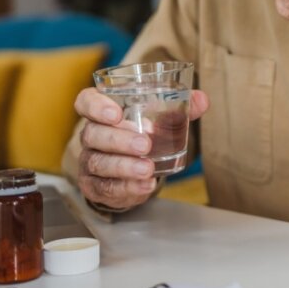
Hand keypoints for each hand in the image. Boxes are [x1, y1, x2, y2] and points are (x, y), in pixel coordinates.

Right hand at [73, 87, 209, 209]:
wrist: (132, 166)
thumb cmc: (144, 132)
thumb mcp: (161, 116)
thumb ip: (181, 106)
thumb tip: (202, 99)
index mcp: (102, 110)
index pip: (86, 101)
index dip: (96, 106)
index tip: (115, 113)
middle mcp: (90, 134)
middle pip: (93, 133)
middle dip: (119, 139)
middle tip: (145, 144)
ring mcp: (89, 160)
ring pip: (98, 162)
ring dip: (124, 166)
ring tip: (148, 168)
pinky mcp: (94, 185)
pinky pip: (104, 187)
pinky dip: (126, 187)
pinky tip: (145, 185)